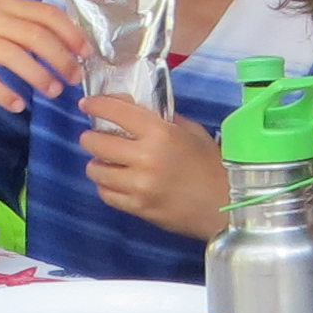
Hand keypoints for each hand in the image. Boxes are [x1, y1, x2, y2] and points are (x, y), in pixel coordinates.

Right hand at [0, 0, 88, 111]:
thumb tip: (67, 45)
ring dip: (38, 76)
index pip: (46, 14)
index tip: (86, 52)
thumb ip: (25, 24)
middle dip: (60, 58)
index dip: (70, 33)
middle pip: (35, 36)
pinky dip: (4, 93)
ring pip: (14, 56)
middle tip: (75, 78)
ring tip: (54, 92)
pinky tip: (18, 105)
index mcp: (7, 6)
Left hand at [78, 97, 229, 234]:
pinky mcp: (137, 207)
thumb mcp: (191, 132)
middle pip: (97, 142)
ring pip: (96, 170)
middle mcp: (145, 158)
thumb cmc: (211, 164)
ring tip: (104, 162)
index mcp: (160, 133)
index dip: (96, 105)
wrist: (225, 204)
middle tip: (93, 137)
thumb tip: (132, 108)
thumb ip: (161, 118)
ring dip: (96, 163)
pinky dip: (106, 185)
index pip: (116, 112)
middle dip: (90, 137)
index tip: (87, 104)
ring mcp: (139, 186)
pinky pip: (106, 194)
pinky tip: (114, 181)